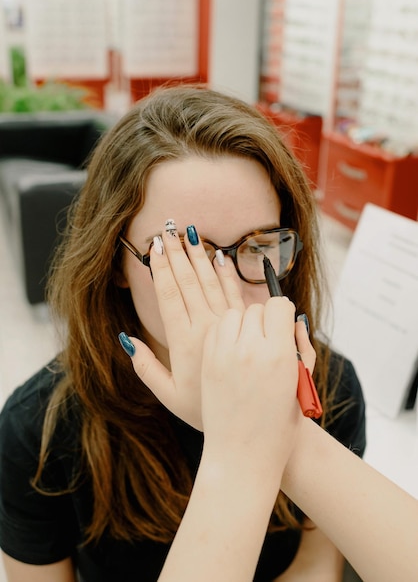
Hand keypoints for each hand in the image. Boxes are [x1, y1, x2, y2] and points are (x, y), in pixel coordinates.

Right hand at [128, 223, 243, 429]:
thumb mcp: (168, 395)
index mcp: (184, 341)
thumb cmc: (206, 413)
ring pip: (212, 284)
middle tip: (169, 228)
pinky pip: (237, 296)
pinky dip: (228, 275)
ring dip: (200, 257)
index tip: (155, 247)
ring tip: (192, 234)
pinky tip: (221, 258)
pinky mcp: (248, 330)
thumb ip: (145, 367)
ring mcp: (229, 327)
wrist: (249, 428)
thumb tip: (128, 339)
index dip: (161, 269)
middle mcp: (206, 328)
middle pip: (189, 283)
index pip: (170, 296)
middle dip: (178, 254)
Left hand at [200, 297, 302, 479]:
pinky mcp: (208, 362)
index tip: (284, 323)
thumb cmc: (279, 425)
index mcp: (278, 355)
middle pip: (256, 309)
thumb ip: (300, 347)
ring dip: (243, 322)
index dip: (283, 313)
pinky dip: (225, 332)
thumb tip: (292, 320)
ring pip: (233, 314)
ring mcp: (224, 355)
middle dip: (265, 319)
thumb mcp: (301, 383)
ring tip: (249, 343)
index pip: (278, 306)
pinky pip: (216, 329)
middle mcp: (249, 350)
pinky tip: (233, 349)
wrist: (243, 456)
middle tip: (268, 339)